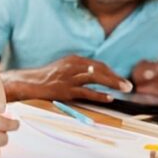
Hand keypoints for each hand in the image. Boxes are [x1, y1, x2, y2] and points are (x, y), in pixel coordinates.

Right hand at [3, 55, 132, 102]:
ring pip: (95, 78)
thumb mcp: (63, 68)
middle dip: (116, 77)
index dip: (111, 72)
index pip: (98, 65)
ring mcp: (69, 78)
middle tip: (128, 85)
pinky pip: (86, 92)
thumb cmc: (47, 78)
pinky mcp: (65, 90)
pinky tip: (109, 98)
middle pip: (99, 70)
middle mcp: (72, 66)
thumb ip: (78, 69)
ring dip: (112, 83)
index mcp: (73, 59)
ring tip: (124, 89)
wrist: (29, 83)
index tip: (120, 79)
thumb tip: (96, 74)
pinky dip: (99, 94)